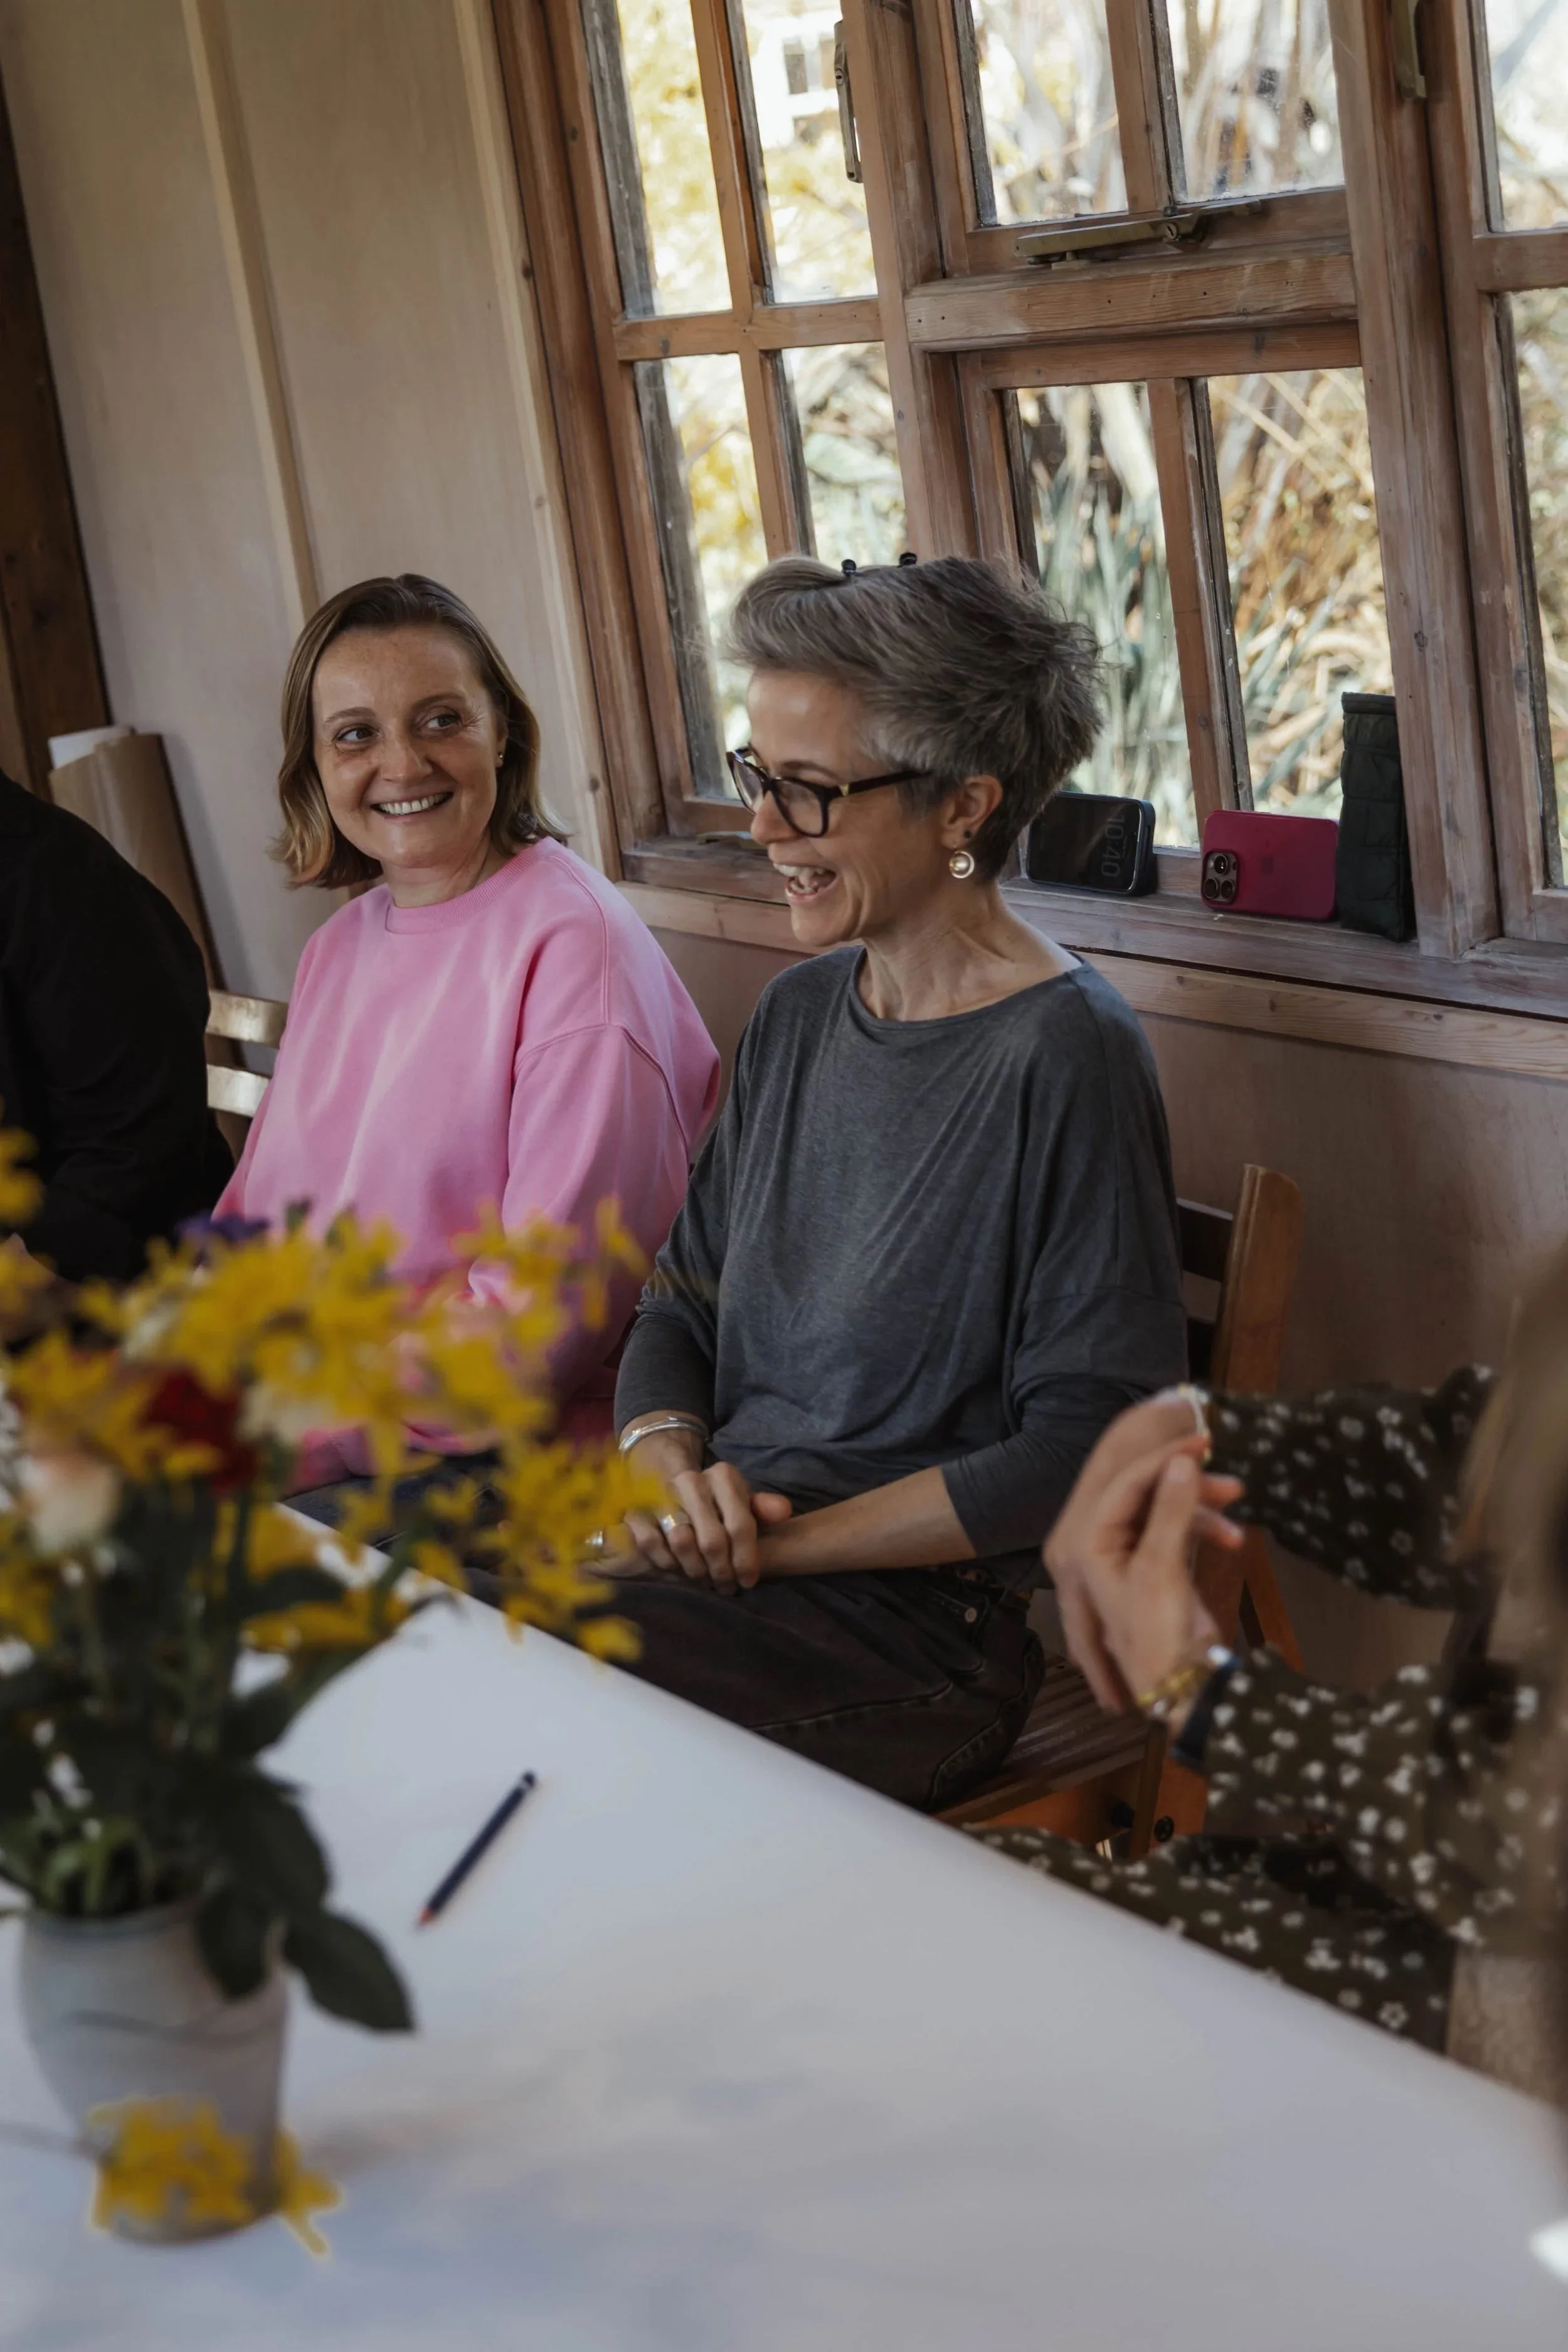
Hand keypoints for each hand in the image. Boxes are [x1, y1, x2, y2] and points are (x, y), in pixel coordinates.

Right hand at [618, 1426, 792, 1592]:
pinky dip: (664, 1562)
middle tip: (725, 1586)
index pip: (741, 1525)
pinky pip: (651, 1543)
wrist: (668, 1487)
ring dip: (694, 1570)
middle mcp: (691, 1480)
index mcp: (723, 1476)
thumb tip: (783, 1511)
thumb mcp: (743, 1504)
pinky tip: (676, 1569)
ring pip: (681, 1543)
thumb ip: (763, 1509)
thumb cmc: (716, 1506)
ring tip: (703, 1580)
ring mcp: (660, 1493)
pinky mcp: (635, 1509)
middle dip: (721, 1571)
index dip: (746, 1559)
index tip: (748, 1581)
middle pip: (712, 1540)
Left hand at [1048, 1427, 1241, 1713]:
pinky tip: (1233, 1536)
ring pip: (1163, 1509)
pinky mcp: (1156, 1567)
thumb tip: (1183, 1460)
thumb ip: (1170, 1511)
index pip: (1125, 1484)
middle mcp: (1102, 1543)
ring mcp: (1130, 1554)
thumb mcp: (1161, 1567)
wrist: (1185, 1687)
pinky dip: (1204, 1530)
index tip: (1202, 1440)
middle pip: (1143, 1493)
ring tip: (1238, 1494)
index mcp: (1088, 1541)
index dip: (1163, 1458)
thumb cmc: (1157, 1631)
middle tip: (1218, 1458)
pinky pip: (1177, 1532)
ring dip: (1200, 1504)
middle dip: (1185, 1480)